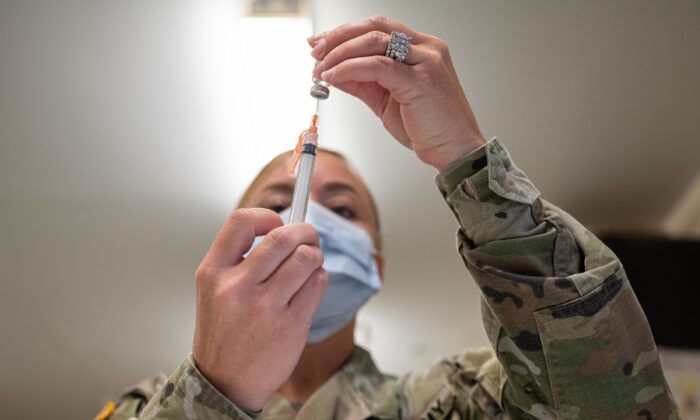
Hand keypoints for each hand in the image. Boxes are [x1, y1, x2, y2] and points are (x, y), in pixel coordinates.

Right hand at [192, 208, 327, 410]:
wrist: (224, 382)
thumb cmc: (224, 332)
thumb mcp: (214, 290)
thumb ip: (239, 258)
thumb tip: (281, 229)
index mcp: (213, 272)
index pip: (241, 222)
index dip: (266, 216)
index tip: (277, 223)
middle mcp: (237, 287)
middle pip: (283, 237)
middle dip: (305, 232)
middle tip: (308, 238)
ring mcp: (265, 306)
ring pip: (306, 258)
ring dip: (315, 255)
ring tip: (309, 263)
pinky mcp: (291, 323)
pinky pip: (318, 283)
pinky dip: (319, 277)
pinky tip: (308, 286)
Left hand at [310, 16, 485, 170]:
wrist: (455, 150)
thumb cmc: (429, 128)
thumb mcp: (387, 100)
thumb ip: (363, 83)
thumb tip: (333, 73)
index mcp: (423, 48)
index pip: (378, 28)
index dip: (346, 32)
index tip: (321, 43)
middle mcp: (427, 49)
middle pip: (374, 27)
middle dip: (338, 37)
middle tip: (315, 51)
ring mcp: (426, 62)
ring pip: (373, 42)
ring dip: (339, 53)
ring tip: (320, 69)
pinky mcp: (420, 80)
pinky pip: (376, 66)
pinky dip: (349, 68)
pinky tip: (333, 77)